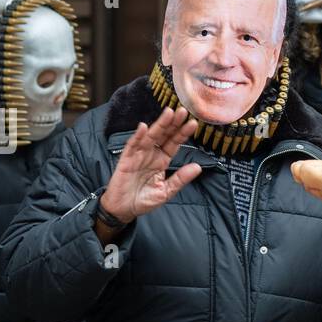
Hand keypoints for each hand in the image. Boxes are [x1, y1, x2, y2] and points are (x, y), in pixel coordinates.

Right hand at [99, 107, 202, 226]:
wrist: (123, 210)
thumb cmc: (143, 200)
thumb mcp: (166, 191)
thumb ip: (180, 179)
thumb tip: (197, 167)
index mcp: (162, 161)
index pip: (174, 143)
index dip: (182, 133)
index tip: (193, 123)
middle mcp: (151, 155)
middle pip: (164, 135)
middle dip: (173, 123)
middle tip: (182, 111)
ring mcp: (138, 155)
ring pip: (150, 136)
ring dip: (159, 125)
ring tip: (168, 113)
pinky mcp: (126, 160)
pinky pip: (132, 145)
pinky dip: (137, 136)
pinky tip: (144, 128)